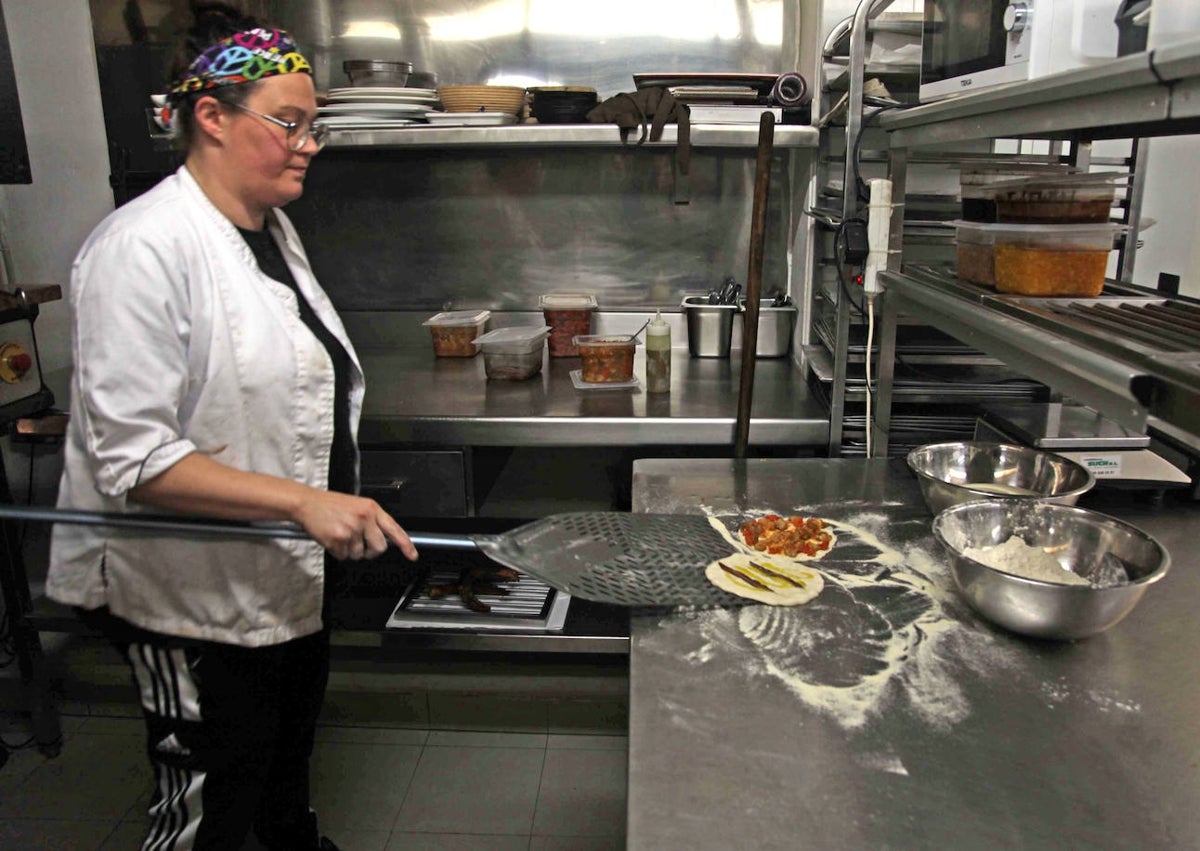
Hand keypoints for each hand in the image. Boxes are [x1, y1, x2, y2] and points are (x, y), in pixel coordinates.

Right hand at [293, 490, 418, 561]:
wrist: (307, 503)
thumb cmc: (330, 504)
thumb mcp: (357, 505)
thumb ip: (372, 520)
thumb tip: (384, 538)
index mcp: (371, 508)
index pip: (394, 529)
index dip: (406, 544)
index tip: (412, 555)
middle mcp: (364, 518)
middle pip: (379, 548)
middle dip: (371, 552)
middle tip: (360, 546)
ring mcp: (351, 529)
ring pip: (359, 554)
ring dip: (350, 550)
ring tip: (341, 535)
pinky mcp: (338, 540)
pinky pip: (343, 556)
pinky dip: (338, 552)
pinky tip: (332, 538)